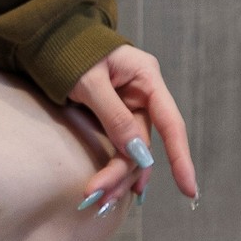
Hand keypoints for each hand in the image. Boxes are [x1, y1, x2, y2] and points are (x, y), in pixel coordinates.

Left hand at [66, 44, 198, 214]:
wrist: (51, 40)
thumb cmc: (71, 52)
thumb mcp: (90, 81)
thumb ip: (114, 116)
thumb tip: (138, 153)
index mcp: (146, 77)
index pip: (170, 123)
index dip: (180, 157)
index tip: (189, 188)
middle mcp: (144, 95)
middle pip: (144, 144)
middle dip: (124, 172)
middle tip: (99, 196)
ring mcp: (131, 108)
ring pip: (131, 152)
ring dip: (117, 177)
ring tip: (99, 200)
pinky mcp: (116, 118)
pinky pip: (121, 149)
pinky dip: (114, 169)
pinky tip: (112, 191)